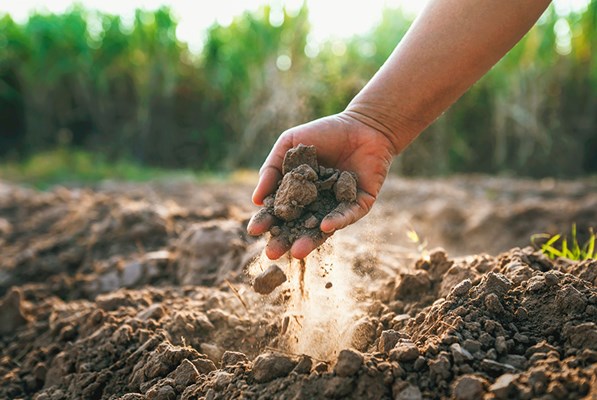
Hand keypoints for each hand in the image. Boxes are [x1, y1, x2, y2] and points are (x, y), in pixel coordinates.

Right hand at [247, 112, 395, 259]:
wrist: (361, 124)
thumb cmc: (323, 133)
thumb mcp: (289, 145)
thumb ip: (271, 169)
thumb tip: (256, 199)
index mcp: (298, 191)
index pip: (278, 211)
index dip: (266, 221)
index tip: (254, 230)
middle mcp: (316, 204)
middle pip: (297, 227)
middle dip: (284, 240)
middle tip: (272, 253)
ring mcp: (337, 206)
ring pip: (321, 229)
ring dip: (309, 241)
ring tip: (296, 252)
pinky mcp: (359, 205)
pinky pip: (347, 216)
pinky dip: (337, 221)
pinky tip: (325, 226)